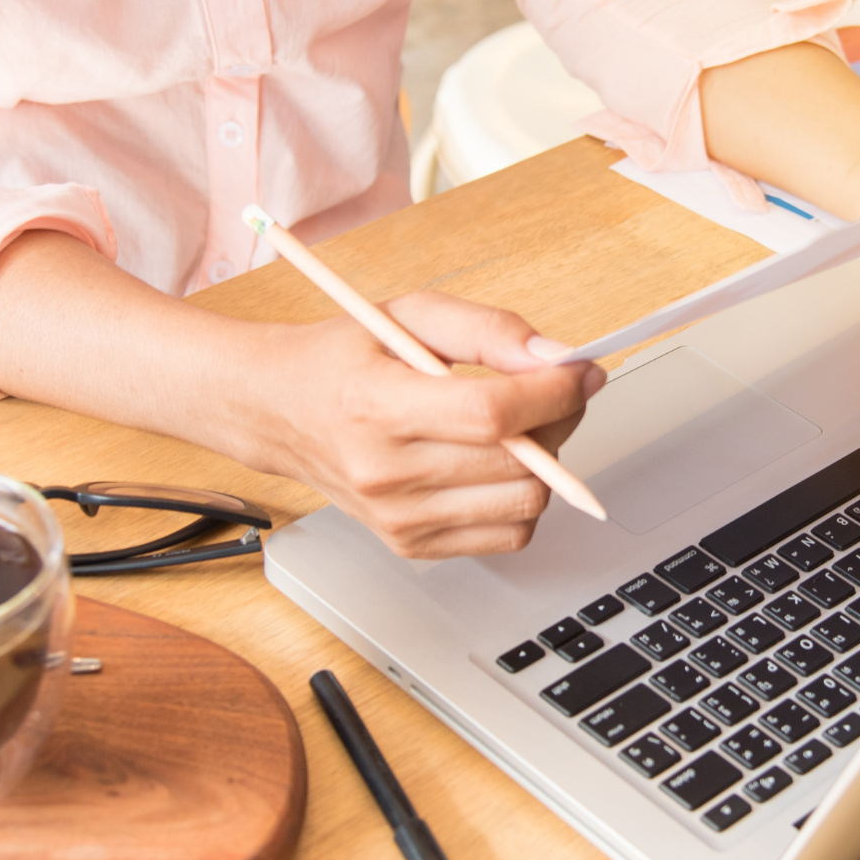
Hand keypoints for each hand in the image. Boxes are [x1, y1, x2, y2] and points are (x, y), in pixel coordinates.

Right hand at [221, 291, 604, 557]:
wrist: (278, 412)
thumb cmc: (340, 360)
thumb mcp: (409, 315)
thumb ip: (487, 330)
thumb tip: (554, 357)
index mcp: (377, 407)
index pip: (490, 415)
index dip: (554, 393)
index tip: (581, 373)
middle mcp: (385, 473)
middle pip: (517, 466)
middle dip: (558, 422)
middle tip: (552, 393)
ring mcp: (398, 518)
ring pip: (523, 506)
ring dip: (544, 465)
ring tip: (519, 430)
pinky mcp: (410, 544)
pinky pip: (505, 536)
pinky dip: (518, 501)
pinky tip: (494, 467)